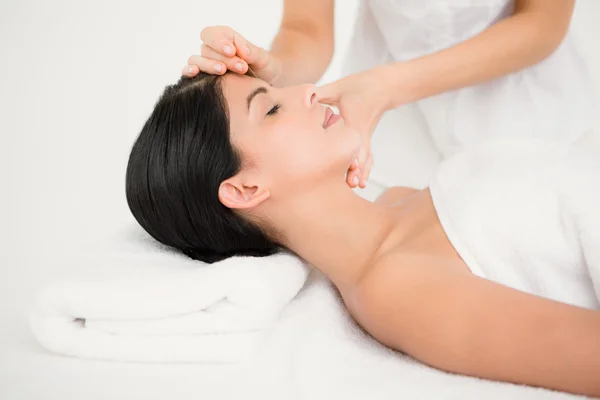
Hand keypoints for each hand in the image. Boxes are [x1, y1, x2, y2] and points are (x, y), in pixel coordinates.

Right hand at [182, 26, 281, 84]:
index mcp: (225, 39)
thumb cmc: (266, 68)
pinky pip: (189, 72)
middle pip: (207, 49)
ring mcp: (207, 64)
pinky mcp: (203, 78)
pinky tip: (194, 72)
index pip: (212, 34)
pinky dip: (188, 71)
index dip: (219, 41)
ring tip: (223, 72)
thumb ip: (253, 52)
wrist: (269, 85)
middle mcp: (213, 50)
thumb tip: (240, 50)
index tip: (232, 51)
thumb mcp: (264, 59)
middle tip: (241, 67)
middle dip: (223, 58)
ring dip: (209, 65)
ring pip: (197, 59)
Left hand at [316, 67, 388, 187]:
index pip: (352, 137)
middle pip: (360, 152)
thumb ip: (320, 94)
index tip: (351, 166)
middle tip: (351, 183)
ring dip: (361, 172)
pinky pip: (367, 158)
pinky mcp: (366, 140)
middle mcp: (361, 130)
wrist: (382, 87)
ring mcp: (365, 137)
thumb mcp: (337, 87)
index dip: (352, 151)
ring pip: (365, 158)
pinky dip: (365, 170)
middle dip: (356, 167)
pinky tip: (361, 183)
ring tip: (356, 186)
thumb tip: (304, 98)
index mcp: (353, 118)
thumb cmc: (359, 86)